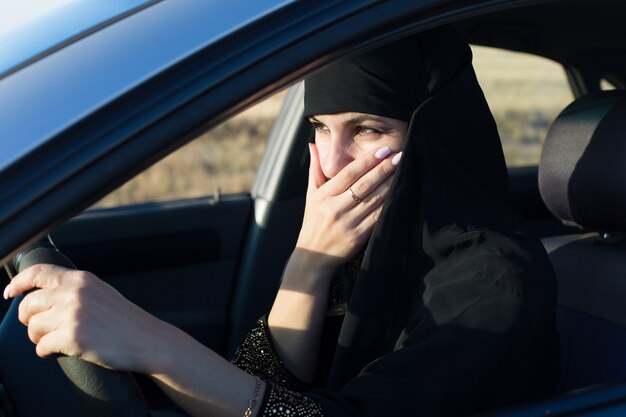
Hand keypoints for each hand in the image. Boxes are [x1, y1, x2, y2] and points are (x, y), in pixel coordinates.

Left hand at [3, 264, 165, 372]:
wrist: (147, 339)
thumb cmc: (126, 320)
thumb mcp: (100, 292)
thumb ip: (74, 289)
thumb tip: (44, 296)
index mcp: (80, 279)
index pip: (37, 273)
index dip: (18, 283)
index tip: (9, 293)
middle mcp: (73, 293)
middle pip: (28, 304)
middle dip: (28, 320)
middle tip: (40, 328)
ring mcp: (72, 315)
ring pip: (32, 327)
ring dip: (39, 337)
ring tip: (55, 340)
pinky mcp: (73, 337)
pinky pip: (41, 347)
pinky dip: (46, 351)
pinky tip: (60, 350)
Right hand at [295, 144, 400, 272]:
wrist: (313, 256)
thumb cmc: (313, 222)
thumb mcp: (311, 195)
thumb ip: (315, 170)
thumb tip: (313, 145)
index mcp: (324, 196)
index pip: (348, 173)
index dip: (367, 160)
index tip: (383, 150)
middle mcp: (335, 208)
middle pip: (363, 184)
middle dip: (383, 168)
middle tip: (399, 156)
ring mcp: (347, 223)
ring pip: (373, 200)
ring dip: (390, 184)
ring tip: (403, 170)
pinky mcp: (358, 237)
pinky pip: (377, 217)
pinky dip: (389, 204)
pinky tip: (399, 193)